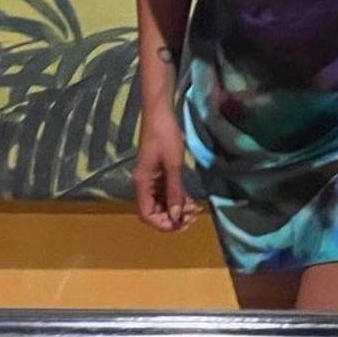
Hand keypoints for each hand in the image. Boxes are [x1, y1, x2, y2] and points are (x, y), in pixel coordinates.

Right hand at [133, 109, 200, 231]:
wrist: (160, 112)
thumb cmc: (165, 135)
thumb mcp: (173, 165)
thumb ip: (174, 191)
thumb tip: (175, 216)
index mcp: (142, 183)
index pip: (147, 215)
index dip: (163, 224)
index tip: (181, 223)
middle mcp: (143, 184)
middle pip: (154, 212)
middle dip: (173, 217)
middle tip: (193, 215)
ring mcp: (150, 178)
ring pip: (161, 203)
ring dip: (176, 208)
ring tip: (194, 208)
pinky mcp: (157, 172)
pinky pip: (165, 192)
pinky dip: (176, 198)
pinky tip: (190, 199)